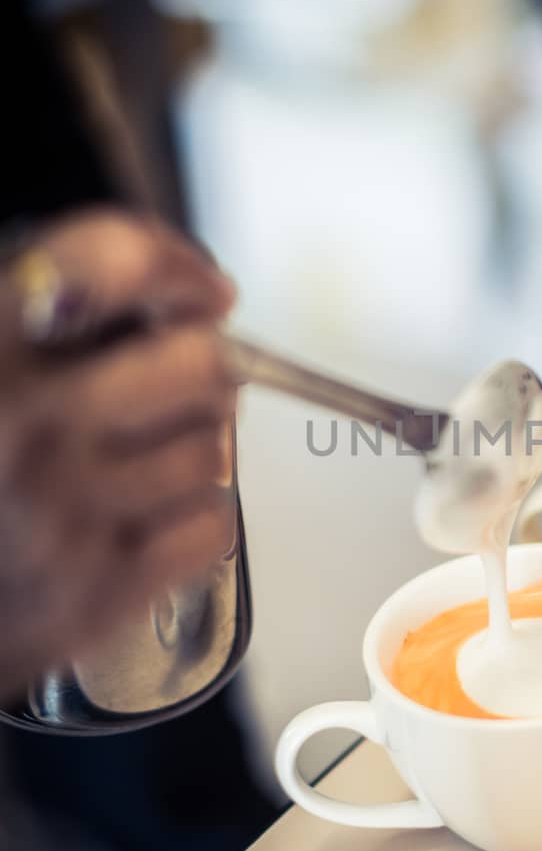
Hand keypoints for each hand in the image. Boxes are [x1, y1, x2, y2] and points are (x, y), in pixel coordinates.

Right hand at [0, 209, 237, 691]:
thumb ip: (59, 306)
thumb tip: (189, 291)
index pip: (107, 261)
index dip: (174, 266)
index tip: (201, 290)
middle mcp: (16, 427)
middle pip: (198, 363)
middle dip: (206, 370)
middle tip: (188, 382)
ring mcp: (58, 514)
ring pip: (213, 450)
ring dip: (196, 451)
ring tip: (143, 462)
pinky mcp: (97, 589)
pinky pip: (213, 524)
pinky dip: (196, 520)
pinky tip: (146, 518)